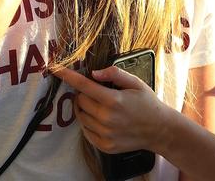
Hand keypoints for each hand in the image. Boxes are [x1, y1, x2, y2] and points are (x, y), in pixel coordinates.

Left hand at [54, 66, 171, 153]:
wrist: (160, 130)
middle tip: (96, 92)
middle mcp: (107, 118)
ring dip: (85, 108)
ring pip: (81, 116)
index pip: (83, 85)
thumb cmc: (147, 103)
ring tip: (100, 106)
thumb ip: (115, 73)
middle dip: (83, 93)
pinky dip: (88, 123)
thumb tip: (94, 72)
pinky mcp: (105, 146)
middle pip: (80, 100)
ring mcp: (105, 134)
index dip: (67, 75)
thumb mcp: (135, 82)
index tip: (54, 68)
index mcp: (113, 100)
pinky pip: (86, 131)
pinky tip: (100, 119)